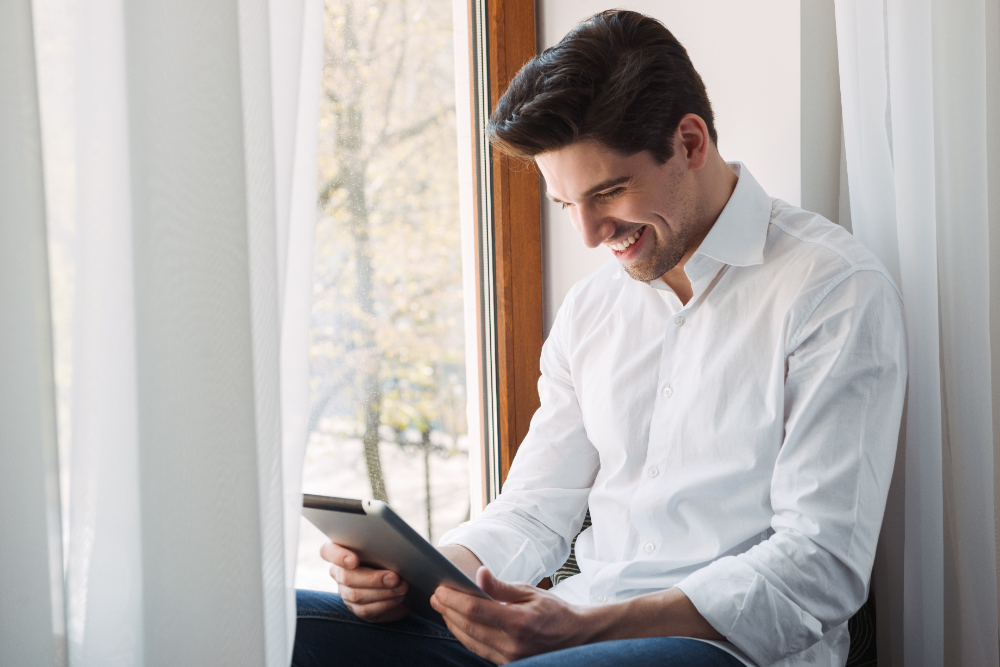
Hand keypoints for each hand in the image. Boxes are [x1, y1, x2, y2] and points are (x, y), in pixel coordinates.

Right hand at [320, 541, 409, 621]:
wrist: (405, 577)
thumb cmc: (395, 555)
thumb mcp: (388, 547)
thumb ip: (382, 547)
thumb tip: (392, 551)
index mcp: (342, 550)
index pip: (328, 551)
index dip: (338, 556)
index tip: (354, 560)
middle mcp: (340, 572)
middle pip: (346, 577)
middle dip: (373, 579)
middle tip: (394, 578)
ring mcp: (346, 592)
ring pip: (356, 595)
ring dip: (383, 592)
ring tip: (402, 587)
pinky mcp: (357, 608)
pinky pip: (365, 609)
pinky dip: (385, 603)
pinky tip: (399, 597)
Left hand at [430, 567, 589, 663]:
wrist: (576, 637)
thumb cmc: (553, 610)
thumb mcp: (530, 592)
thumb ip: (501, 587)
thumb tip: (480, 574)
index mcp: (519, 623)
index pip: (477, 611)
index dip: (454, 600)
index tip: (440, 589)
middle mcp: (513, 645)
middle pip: (469, 627)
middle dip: (448, 610)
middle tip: (435, 596)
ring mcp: (510, 658)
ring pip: (471, 641)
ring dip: (453, 624)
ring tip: (442, 608)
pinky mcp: (507, 664)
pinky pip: (479, 650)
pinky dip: (465, 635)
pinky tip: (458, 623)